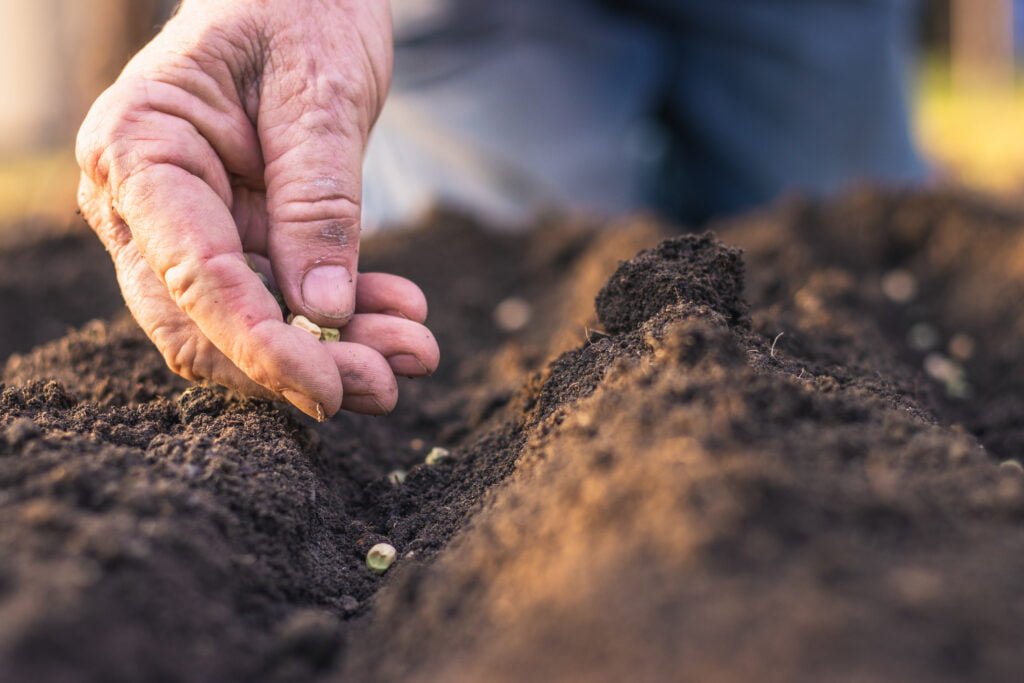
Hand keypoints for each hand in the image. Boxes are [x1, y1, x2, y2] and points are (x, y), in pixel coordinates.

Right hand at [76, 0, 438, 419]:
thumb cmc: (301, 7)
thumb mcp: (321, 93)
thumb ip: (318, 201)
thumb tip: (325, 314)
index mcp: (139, 149)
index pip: (193, 276)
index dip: (260, 347)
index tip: (331, 389)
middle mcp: (144, 201)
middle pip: (203, 324)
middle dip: (297, 367)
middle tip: (389, 383)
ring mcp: (186, 225)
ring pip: (246, 325)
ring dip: (332, 352)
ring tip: (415, 352)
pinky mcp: (236, 236)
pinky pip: (280, 300)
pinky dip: (341, 318)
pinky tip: (401, 314)